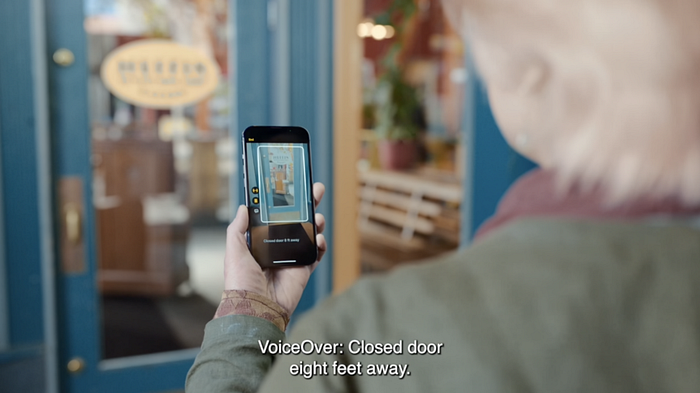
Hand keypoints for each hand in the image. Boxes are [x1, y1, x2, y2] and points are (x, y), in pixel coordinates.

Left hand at [224, 183, 327, 316]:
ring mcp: (291, 258)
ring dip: (315, 223)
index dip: (283, 203)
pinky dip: (320, 245)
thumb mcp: (233, 250)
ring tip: (317, 217)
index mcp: (260, 242)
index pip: (274, 217)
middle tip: (314, 191)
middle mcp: (277, 248)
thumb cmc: (240, 282)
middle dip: (306, 206)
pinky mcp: (303, 269)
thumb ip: (237, 228)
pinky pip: (316, 254)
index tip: (291, 189)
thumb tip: (242, 207)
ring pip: (308, 234)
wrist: (256, 307)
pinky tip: (318, 239)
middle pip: (295, 221)